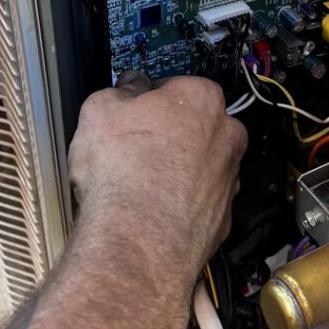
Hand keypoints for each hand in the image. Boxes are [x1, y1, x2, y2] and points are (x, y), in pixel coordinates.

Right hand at [68, 73, 246, 280]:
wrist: (137, 243)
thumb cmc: (122, 174)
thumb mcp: (100, 110)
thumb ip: (120, 92)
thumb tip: (128, 89)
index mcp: (202, 99)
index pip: (175, 86)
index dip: (149, 100)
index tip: (133, 112)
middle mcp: (226, 136)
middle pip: (194, 126)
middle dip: (168, 135)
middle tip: (134, 149)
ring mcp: (228, 180)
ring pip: (199, 166)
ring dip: (175, 171)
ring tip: (138, 185)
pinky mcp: (222, 219)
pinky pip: (198, 203)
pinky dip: (179, 205)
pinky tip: (151, 211)